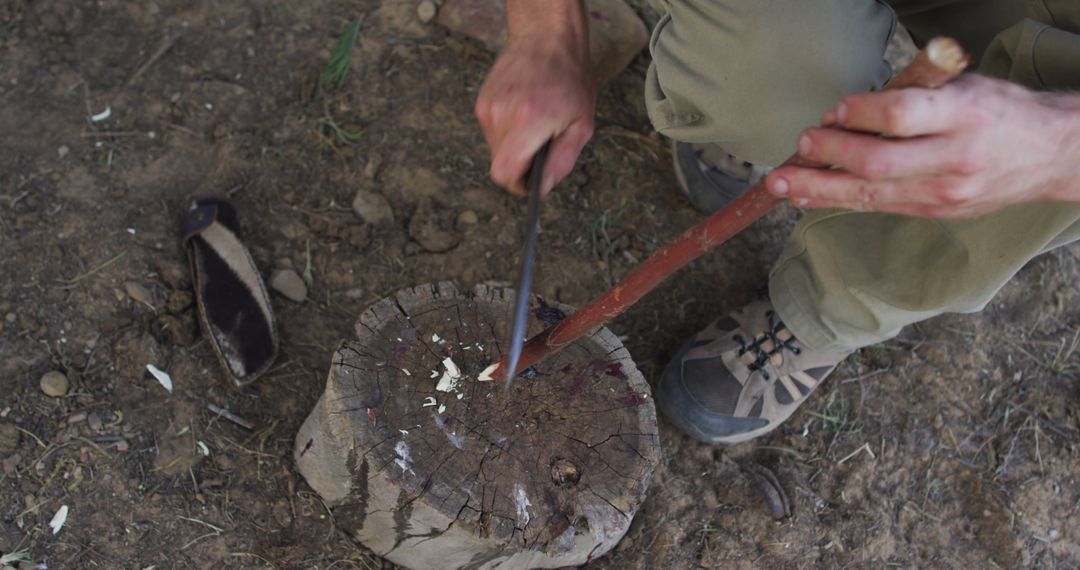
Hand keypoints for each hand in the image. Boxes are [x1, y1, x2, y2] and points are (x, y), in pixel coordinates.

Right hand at [475, 2, 594, 195]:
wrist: (546, 37)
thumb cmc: (571, 79)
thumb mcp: (582, 124)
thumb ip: (562, 160)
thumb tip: (543, 187)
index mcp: (529, 122)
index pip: (504, 173)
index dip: (518, 184)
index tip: (532, 180)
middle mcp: (502, 115)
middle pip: (499, 165)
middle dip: (520, 165)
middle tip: (542, 145)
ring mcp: (488, 107)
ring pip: (495, 149)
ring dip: (514, 146)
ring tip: (535, 123)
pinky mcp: (481, 101)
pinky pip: (492, 132)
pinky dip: (508, 130)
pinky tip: (524, 111)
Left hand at [765, 74, 1079, 217]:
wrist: (1048, 154)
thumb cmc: (997, 110)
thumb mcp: (964, 86)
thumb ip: (912, 95)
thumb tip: (846, 113)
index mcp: (963, 115)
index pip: (901, 116)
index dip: (860, 114)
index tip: (834, 110)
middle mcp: (953, 158)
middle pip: (878, 164)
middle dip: (830, 155)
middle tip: (800, 145)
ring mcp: (944, 192)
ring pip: (871, 194)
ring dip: (819, 189)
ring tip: (782, 183)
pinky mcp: (935, 211)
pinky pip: (878, 206)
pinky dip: (839, 200)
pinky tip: (808, 197)